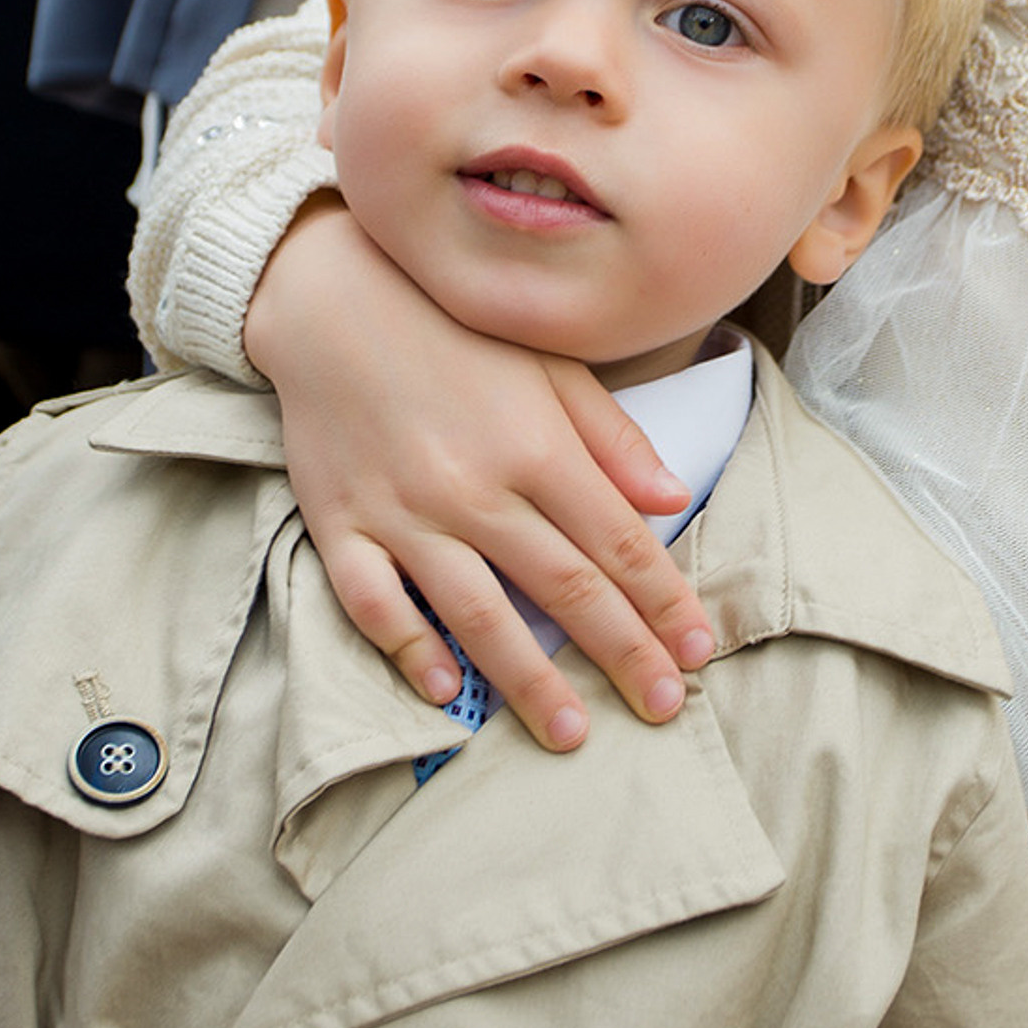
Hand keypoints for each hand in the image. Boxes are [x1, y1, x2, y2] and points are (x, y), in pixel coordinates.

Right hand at [245, 199, 717, 750]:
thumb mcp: (547, 362)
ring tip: (570, 733)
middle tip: (662, 708)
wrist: (329, 295)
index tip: (698, 650)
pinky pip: (375, 604)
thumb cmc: (452, 329)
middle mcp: (474, 486)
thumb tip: (674, 500)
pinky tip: (447, 692)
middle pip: (564, 587)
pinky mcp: (340, 524)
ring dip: (529, 680)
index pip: (617, 541)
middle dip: (620, 653)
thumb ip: (612, 437)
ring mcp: (403, 511)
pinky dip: (410, 650)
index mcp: (536, 445)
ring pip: (477, 613)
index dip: (663, 601)